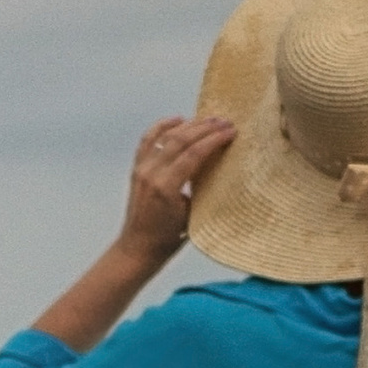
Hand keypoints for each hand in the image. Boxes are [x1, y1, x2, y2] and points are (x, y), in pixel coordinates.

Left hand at [117, 112, 236, 268]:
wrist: (138, 248)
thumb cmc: (167, 239)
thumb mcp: (192, 215)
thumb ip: (200, 189)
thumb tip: (218, 166)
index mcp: (166, 187)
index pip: (194, 154)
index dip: (214, 140)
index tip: (231, 131)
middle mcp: (151, 174)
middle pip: (181, 140)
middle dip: (205, 128)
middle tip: (225, 122)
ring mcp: (141, 169)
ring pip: (166, 136)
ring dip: (189, 125)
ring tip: (209, 119)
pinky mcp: (136, 169)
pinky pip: (148, 140)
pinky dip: (162, 126)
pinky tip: (178, 119)